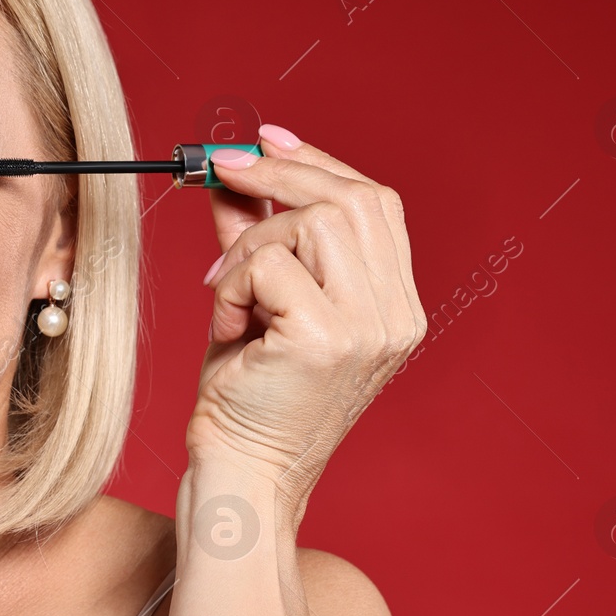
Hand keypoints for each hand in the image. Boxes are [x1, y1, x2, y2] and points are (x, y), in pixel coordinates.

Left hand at [189, 124, 426, 530]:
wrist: (241, 476)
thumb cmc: (248, 399)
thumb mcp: (257, 302)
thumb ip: (258, 236)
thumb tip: (236, 174)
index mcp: (396, 308)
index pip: (376, 205)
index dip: (320, 162)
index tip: (265, 139)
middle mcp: (397, 316)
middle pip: (353, 199)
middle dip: (279, 173)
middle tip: (218, 170)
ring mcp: (370, 328)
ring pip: (311, 222)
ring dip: (249, 244)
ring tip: (226, 294)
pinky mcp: (326, 338)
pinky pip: (269, 262)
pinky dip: (232, 283)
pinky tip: (226, 326)